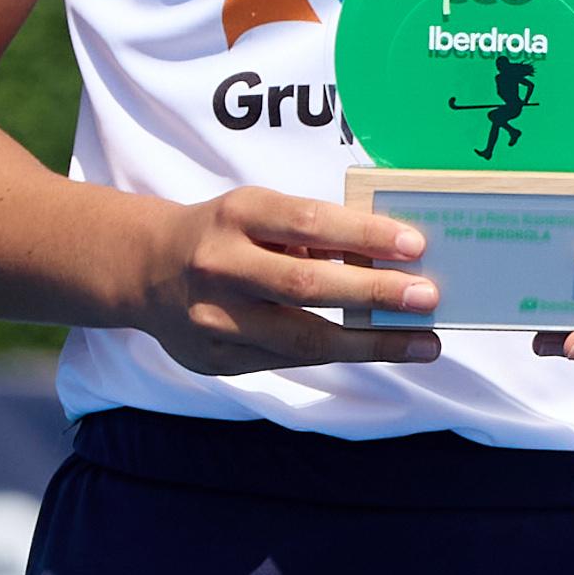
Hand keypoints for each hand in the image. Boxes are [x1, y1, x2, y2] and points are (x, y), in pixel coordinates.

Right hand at [133, 187, 440, 372]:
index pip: (309, 222)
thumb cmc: (225, 233)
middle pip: (307, 286)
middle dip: (376, 293)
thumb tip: (390, 256)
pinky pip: (289, 361)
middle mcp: (220, 266)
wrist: (144, 270)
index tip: (415, 245)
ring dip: (372, 343)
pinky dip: (339, 355)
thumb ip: (312, 233)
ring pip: (303, 340)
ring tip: (423, 342)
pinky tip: (378, 349)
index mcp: (237, 215)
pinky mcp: (216, 360)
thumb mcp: (259, 213)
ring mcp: (215, 320)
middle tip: (429, 296)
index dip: (365, 233)